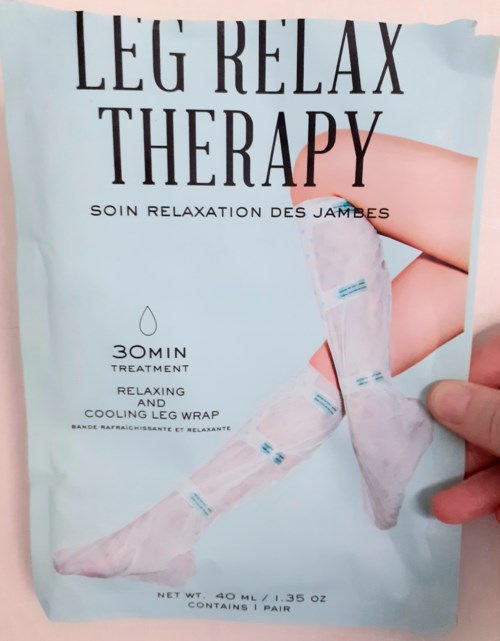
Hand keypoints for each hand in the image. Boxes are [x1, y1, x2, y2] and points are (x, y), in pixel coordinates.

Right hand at [427, 327, 499, 523]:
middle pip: (491, 407)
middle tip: (428, 457)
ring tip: (443, 506)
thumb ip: (489, 416)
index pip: (496, 356)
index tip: (428, 399)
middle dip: (461, 441)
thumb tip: (438, 395)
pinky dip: (499, 493)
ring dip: (475, 480)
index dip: (462, 375)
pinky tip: (484, 513)